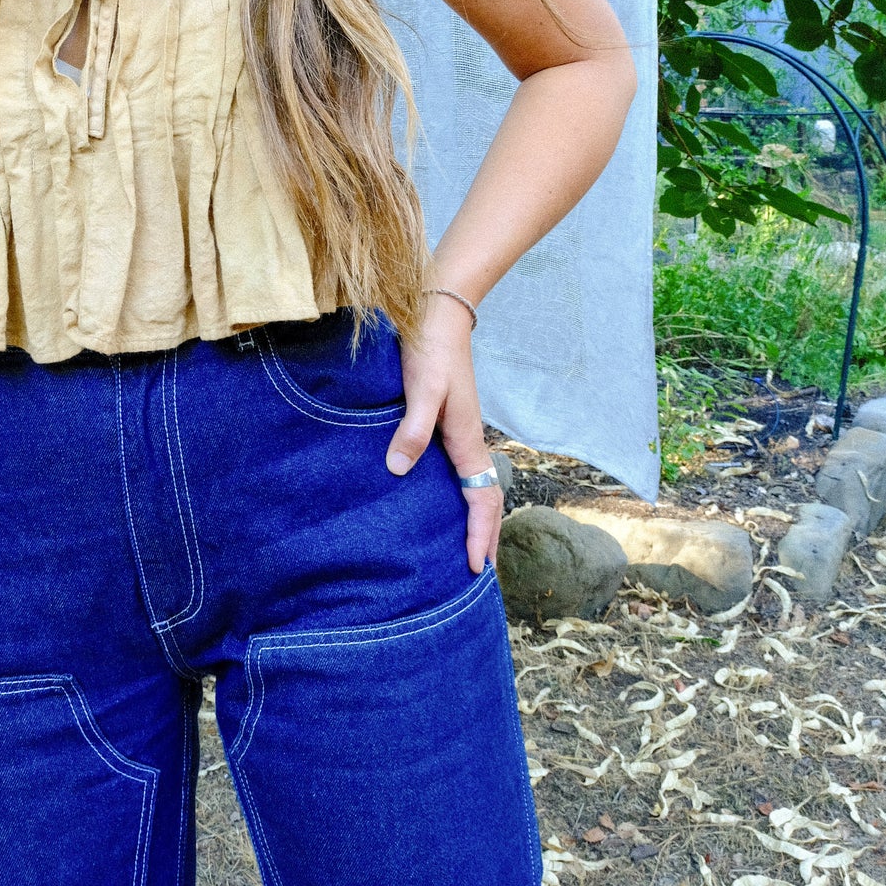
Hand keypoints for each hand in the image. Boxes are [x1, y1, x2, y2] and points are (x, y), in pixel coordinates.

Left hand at [385, 293, 504, 573]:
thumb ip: (412, 428)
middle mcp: (468, 440)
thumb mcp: (420, 387)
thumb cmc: (429, 348)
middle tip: (480, 574)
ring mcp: (461, 432)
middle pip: (486, 499)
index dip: (481, 535)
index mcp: (466, 439)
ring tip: (467, 547)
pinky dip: (462, 495)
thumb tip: (399, 470)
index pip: (482, 499)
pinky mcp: (448, 422)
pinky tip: (444, 500)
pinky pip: (462, 470)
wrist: (439, 312)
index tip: (477, 569)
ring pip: (476, 485)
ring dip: (477, 518)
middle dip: (487, 537)